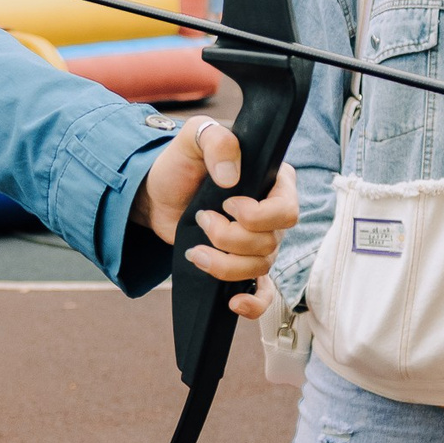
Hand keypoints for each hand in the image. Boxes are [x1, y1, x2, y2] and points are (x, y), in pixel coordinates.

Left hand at [130, 117, 301, 318]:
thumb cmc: (181, 163)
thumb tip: (230, 176)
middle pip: (270, 242)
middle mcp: (271, 216)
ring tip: (196, 250)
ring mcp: (259, 243)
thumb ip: (217, 141)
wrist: (156, 195)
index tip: (227, 203)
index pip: (287, 209)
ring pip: (259, 267)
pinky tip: (233, 303)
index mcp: (272, 183)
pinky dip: (253, 304)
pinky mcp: (241, 265)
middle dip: (232, 238)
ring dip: (224, 264)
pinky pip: (263, 293)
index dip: (258, 214)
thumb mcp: (194, 138)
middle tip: (203, 219)